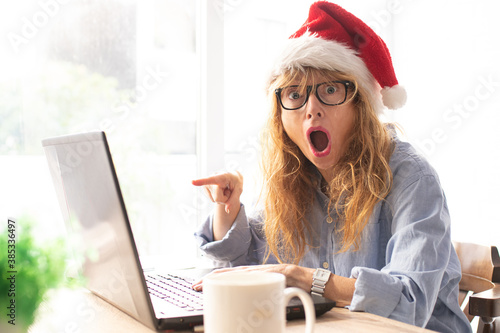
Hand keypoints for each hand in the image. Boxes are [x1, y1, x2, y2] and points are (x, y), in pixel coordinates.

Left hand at [191, 264, 313, 292]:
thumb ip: (257, 298)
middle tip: (195, 287)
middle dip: (209, 280)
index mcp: (251, 277)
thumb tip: (243, 310)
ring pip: (233, 273)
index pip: (228, 277)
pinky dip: (236, 277)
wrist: (306, 279)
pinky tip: (225, 279)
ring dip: (216, 278)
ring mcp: (258, 272)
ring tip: (203, 284)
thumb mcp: (269, 293)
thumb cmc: (289, 287)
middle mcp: (252, 272)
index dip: (213, 280)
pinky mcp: (266, 273)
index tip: (199, 286)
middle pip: (226, 274)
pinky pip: (248, 274)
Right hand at [192, 171, 242, 214]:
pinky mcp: (205, 188)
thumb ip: (233, 200)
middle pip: (218, 198)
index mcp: (222, 176)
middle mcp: (212, 178)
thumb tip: (227, 210)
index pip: (211, 180)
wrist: (232, 178)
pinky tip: (220, 190)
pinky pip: (213, 200)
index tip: (192, 182)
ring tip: (224, 189)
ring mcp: (207, 184)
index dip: (201, 181)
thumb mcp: (239, 190)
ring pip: (215, 200)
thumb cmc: (236, 182)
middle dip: (225, 198)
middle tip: (228, 190)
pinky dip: (218, 198)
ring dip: (222, 198)